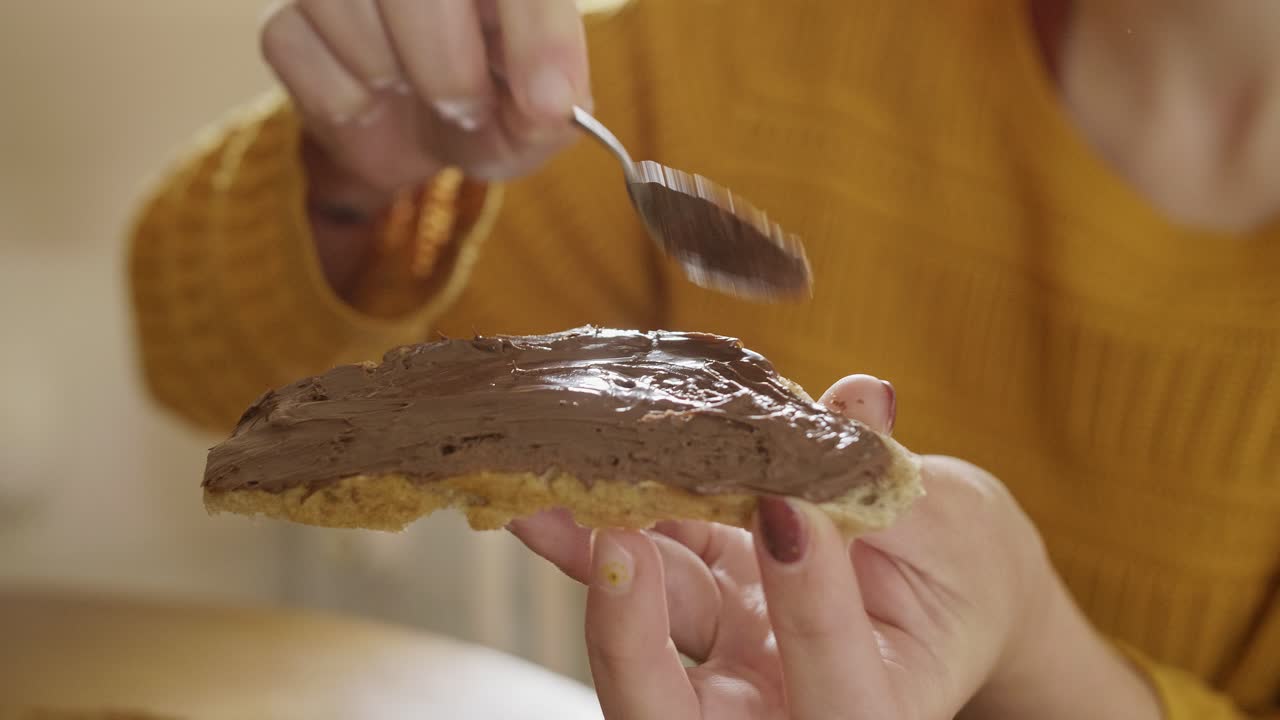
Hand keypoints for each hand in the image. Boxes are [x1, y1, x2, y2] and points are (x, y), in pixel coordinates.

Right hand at [261, 0, 589, 200]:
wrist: (431, 131)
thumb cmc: (495, 101)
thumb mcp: (540, 116)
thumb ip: (554, 105)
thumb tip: (550, 103)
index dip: (536, 37)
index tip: (549, 103)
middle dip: (447, 69)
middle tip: (467, 109)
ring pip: (346, 5)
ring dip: (391, 78)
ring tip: (414, 90)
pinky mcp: (287, 18)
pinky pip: (295, 47)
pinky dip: (342, 102)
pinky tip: (371, 100)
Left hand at [510, 375, 1162, 718]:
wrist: (943, 585)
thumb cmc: (963, 571)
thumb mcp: (955, 534)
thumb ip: (894, 480)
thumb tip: (861, 399)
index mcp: (878, 709)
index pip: (838, 687)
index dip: (809, 603)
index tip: (789, 506)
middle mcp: (783, 704)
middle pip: (684, 718)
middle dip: (633, 648)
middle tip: (623, 552)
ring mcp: (731, 662)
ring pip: (645, 649)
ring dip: (592, 570)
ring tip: (544, 502)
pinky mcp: (701, 607)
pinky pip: (642, 578)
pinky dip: (593, 539)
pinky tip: (551, 497)